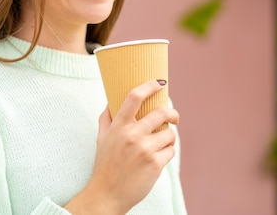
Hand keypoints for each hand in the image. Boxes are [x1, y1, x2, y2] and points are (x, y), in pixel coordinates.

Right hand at [65, 80, 178, 214]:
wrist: (107, 194)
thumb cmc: (105, 165)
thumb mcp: (101, 138)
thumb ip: (107, 118)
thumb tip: (111, 101)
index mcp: (119, 126)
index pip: (135, 97)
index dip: (150, 85)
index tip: (160, 82)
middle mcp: (132, 135)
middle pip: (161, 112)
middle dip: (173, 113)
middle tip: (174, 117)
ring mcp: (145, 149)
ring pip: (170, 134)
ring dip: (168, 138)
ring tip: (160, 145)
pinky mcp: (155, 164)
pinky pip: (171, 151)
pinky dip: (167, 153)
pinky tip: (158, 158)